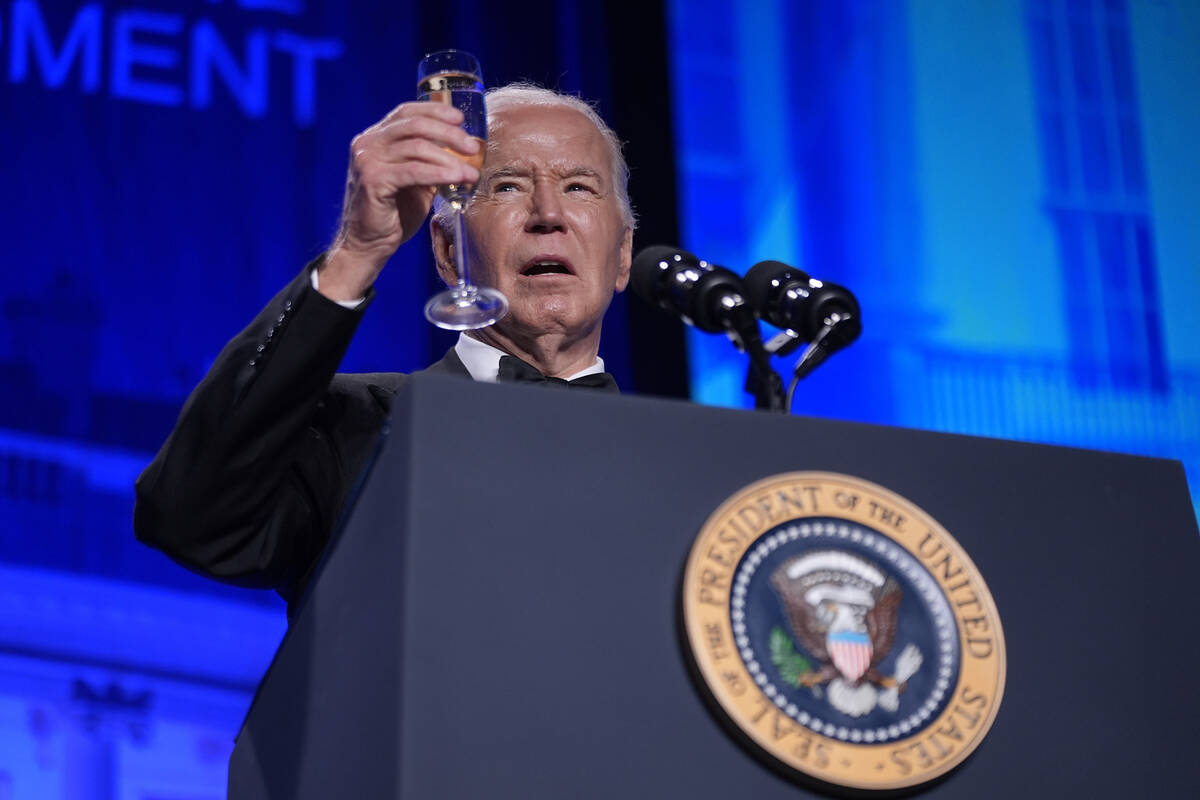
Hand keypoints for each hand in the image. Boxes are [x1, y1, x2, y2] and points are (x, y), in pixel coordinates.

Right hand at [320, 102, 481, 301]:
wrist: (369, 243)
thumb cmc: (394, 212)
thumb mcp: (416, 180)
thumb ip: (430, 161)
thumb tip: (464, 151)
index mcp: (375, 138)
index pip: (407, 112)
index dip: (435, 111)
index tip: (461, 118)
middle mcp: (368, 144)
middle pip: (415, 126)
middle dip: (449, 134)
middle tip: (473, 147)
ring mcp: (367, 160)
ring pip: (417, 147)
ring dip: (450, 158)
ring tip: (471, 173)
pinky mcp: (373, 180)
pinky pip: (414, 171)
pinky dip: (439, 173)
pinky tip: (457, 179)